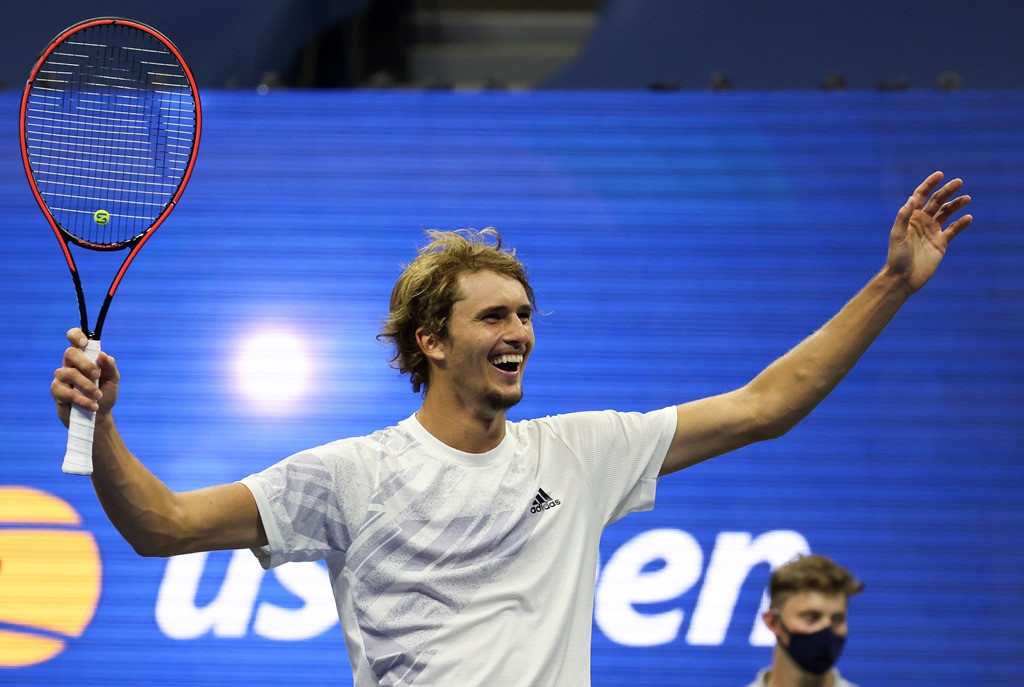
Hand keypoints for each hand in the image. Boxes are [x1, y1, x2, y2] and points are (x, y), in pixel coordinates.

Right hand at [51, 328, 119, 426]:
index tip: (85, 344)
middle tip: (97, 376)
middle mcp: (70, 364)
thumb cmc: (105, 394)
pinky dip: (82, 399)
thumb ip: (110, 367)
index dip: (76, 336)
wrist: (99, 416)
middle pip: (70, 353)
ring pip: (69, 373)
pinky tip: (93, 406)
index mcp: (84, 357)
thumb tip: (102, 354)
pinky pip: (66, 392)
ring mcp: (61, 377)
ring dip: (87, 386)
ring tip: (98, 397)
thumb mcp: (113, 380)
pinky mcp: (57, 391)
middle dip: (85, 364)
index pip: (74, 338)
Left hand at [887, 171, 972, 293]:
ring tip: (967, 198)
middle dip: (947, 191)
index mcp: (910, 217)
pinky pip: (954, 230)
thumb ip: (904, 216)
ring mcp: (932, 232)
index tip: (940, 174)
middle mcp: (922, 222)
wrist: (903, 278)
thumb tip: (912, 198)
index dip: (929, 184)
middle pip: (937, 202)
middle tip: (959, 182)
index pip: (920, 196)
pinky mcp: (941, 243)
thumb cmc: (897, 256)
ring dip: (957, 205)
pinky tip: (968, 218)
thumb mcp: (897, 235)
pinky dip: (961, 224)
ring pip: (947, 213)